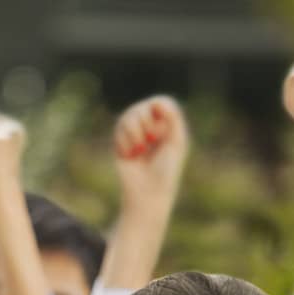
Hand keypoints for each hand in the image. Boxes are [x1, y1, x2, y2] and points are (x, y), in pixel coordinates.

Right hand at [113, 95, 187, 211]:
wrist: (148, 192)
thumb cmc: (166, 170)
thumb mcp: (176, 142)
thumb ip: (173, 118)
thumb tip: (158, 102)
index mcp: (167, 125)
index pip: (160, 102)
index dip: (158, 111)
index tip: (160, 130)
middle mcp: (150, 127)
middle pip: (141, 107)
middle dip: (145, 123)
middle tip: (151, 141)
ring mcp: (134, 134)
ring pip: (127, 116)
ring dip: (134, 133)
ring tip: (139, 150)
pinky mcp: (120, 143)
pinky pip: (117, 130)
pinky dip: (125, 143)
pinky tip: (130, 155)